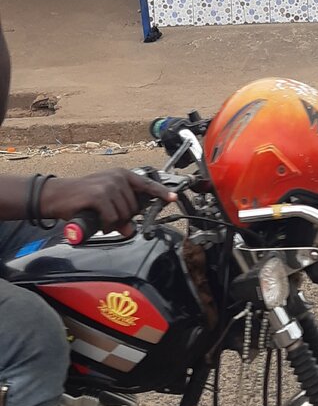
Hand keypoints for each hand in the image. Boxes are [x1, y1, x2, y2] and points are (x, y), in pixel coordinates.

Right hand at [40, 169, 176, 233]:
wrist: (57, 195)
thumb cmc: (82, 198)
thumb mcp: (105, 203)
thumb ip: (120, 213)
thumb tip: (131, 230)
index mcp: (122, 175)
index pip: (147, 184)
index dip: (161, 192)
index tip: (173, 198)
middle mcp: (118, 177)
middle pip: (135, 207)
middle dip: (124, 217)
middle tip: (109, 217)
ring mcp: (109, 185)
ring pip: (124, 214)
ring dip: (114, 222)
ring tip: (101, 218)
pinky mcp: (99, 195)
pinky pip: (112, 218)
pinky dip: (106, 224)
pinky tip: (98, 221)